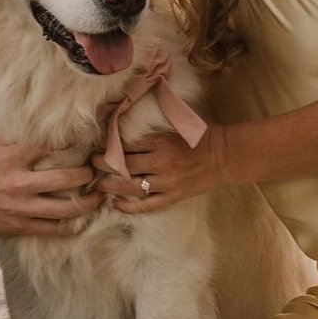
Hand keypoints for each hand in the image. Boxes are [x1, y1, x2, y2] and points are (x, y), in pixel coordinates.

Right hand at [0, 133, 100, 236]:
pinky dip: (68, 226)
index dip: (74, 143)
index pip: (50, 146)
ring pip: (63, 208)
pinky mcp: (18, 226)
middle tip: (95, 171)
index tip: (88, 142)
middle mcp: (18, 182)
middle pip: (64, 178)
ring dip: (86, 203)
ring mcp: (20, 206)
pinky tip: (80, 221)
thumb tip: (33, 112)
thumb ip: (12, 129)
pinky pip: (51, 229)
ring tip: (97, 197)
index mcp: (12, 157)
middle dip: (86, 174)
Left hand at [88, 125, 229, 214]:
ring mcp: (167, 183)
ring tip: (97, 185)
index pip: (125, 145)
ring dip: (109, 186)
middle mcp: (161, 162)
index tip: (98, 146)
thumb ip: (156, 119)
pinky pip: (147, 205)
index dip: (108, 146)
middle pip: (123, 165)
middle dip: (102, 165)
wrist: (226, 155)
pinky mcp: (173, 197)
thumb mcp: (178, 122)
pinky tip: (115, 204)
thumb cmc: (202, 134)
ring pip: (130, 187)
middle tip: (91, 164)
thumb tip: (129, 112)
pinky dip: (129, 207)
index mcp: (161, 142)